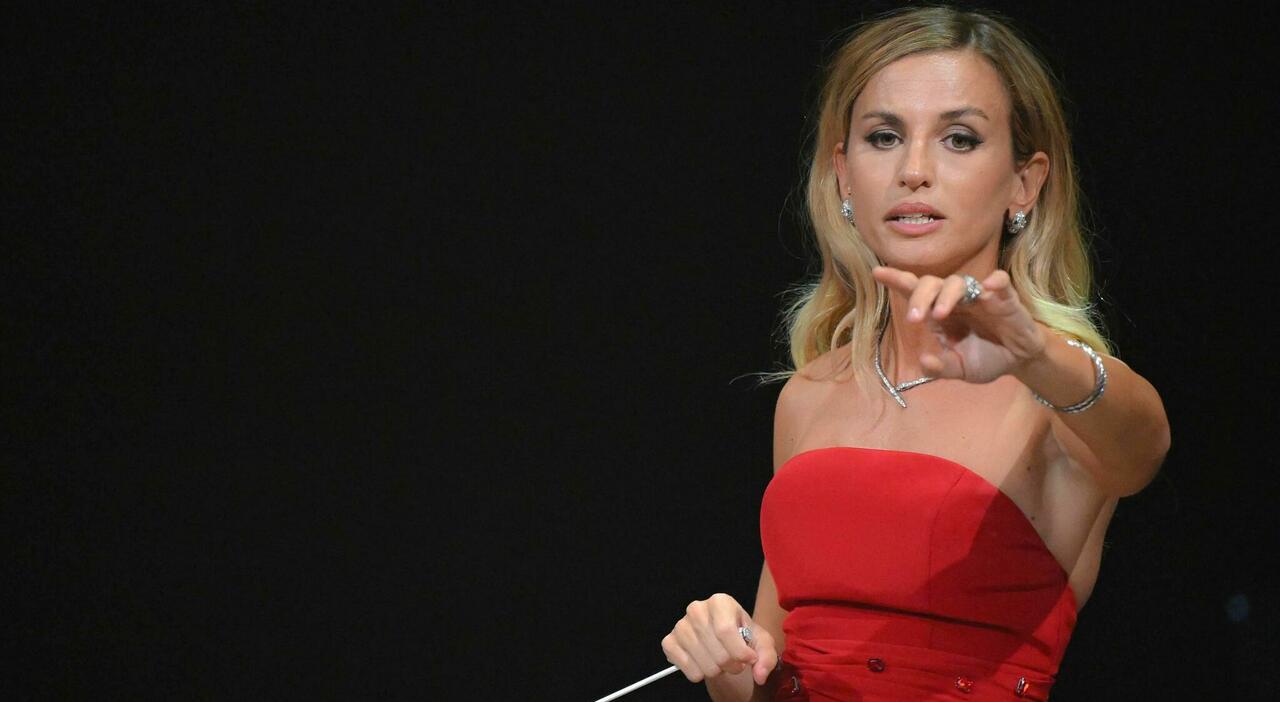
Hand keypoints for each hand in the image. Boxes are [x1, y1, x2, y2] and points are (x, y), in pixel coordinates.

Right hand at [661, 593, 779, 686]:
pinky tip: (703, 662)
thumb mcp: (761, 642)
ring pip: (705, 665)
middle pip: (718, 653)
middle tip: (734, 661)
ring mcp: (681, 625)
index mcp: (720, 602)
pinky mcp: (669, 641)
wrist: (723, 638)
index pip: (725, 631)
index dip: (740, 652)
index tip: (749, 659)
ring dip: (717, 671)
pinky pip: (687, 668)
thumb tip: (760, 674)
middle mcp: (697, 609)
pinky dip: (698, 673)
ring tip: (720, 660)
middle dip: (732, 665)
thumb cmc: (742, 636)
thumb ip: (766, 657)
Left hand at [871, 266, 1046, 382]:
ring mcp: (979, 296)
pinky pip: (1000, 282)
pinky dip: (995, 281)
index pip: (915, 292)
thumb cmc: (984, 358)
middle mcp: (955, 300)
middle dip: (919, 296)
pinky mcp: (1005, 299)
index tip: (877, 274)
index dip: (897, 281)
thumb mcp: (959, 369)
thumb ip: (940, 369)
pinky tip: (988, 287)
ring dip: (946, 295)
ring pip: (958, 281)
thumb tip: (924, 363)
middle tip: (914, 318)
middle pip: (931, 283)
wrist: (1018, 360)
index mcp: (939, 313)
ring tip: (939, 314)